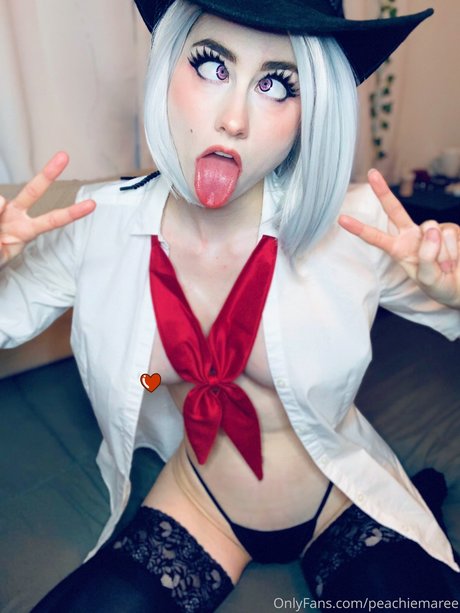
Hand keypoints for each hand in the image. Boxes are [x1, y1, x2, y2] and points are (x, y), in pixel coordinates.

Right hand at [0, 152, 95, 266]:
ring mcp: (2, 208)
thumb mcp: (1, 257)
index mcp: (27, 230)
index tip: (92, 204)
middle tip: (64, 156)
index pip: (53, 220)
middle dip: (48, 174)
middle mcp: (17, 214)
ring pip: (0, 201)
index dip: (72, 213)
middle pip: (33, 191)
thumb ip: (0, 245)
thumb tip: (0, 205)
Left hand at [339, 169, 459, 308]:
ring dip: (442, 254)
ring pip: (432, 231)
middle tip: (371, 173)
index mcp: (399, 249)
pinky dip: (454, 251)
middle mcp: (412, 236)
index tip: (341, 219)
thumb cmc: (440, 285)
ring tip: (446, 266)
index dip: (359, 229)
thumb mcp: (428, 279)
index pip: (376, 237)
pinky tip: (455, 259)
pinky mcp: (451, 229)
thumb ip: (426, 257)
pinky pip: (451, 235)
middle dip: (382, 191)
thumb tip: (432, 229)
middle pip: (394, 210)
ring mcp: (431, 230)